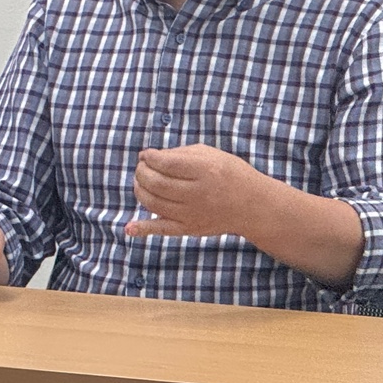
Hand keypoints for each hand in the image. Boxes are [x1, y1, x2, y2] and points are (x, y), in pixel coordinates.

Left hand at [126, 143, 262, 238]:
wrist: (253, 205)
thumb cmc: (229, 174)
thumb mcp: (210, 154)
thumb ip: (179, 153)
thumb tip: (148, 157)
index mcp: (204, 170)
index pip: (166, 163)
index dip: (150, 157)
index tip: (146, 154)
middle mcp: (198, 193)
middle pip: (156, 183)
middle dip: (141, 172)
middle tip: (141, 167)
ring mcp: (192, 213)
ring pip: (154, 203)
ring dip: (140, 190)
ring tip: (141, 181)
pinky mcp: (189, 229)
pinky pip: (162, 230)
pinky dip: (143, 229)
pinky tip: (129, 228)